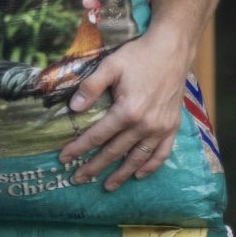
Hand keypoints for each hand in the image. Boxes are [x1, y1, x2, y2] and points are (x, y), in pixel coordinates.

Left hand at [57, 33, 188, 190]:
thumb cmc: (139, 56)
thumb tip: (73, 108)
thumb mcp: (110, 65)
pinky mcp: (172, 127)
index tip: (63, 159)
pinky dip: (150, 166)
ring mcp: (161, 128)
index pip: (97, 136)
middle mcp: (145, 124)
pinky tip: (139, 174)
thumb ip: (91, 87)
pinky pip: (161, 153)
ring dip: (121, 174)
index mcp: (128, 111)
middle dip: (94, 167)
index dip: (78, 148)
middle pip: (115, 152)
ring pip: (137, 158)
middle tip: (78, 179)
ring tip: (107, 186)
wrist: (172, 50)